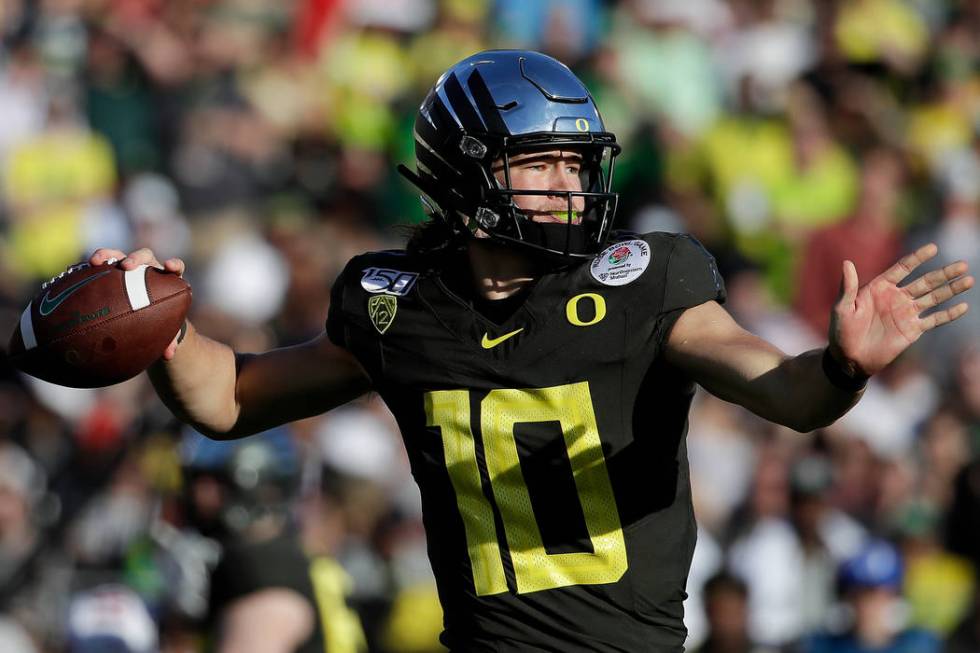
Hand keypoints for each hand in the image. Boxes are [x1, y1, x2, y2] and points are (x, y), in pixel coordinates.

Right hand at [90, 247, 186, 360]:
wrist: (144, 315)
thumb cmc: (158, 320)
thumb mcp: (165, 331)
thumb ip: (169, 340)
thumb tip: (168, 356)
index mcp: (166, 280)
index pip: (175, 267)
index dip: (174, 264)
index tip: (170, 266)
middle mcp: (148, 270)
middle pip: (145, 256)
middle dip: (136, 258)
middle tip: (126, 266)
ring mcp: (128, 269)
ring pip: (118, 255)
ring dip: (108, 255)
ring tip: (95, 262)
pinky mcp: (110, 271)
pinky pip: (99, 266)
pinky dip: (89, 267)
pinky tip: (74, 270)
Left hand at [830, 243, 972, 376]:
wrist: (849, 359)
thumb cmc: (841, 332)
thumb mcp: (842, 308)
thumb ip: (848, 287)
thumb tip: (846, 263)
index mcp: (879, 288)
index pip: (903, 268)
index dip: (918, 258)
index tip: (933, 248)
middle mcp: (896, 297)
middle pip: (925, 281)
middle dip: (943, 273)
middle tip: (962, 264)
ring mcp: (906, 313)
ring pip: (933, 298)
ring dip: (951, 289)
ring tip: (968, 279)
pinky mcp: (912, 330)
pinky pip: (934, 320)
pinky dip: (948, 314)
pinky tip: (963, 307)